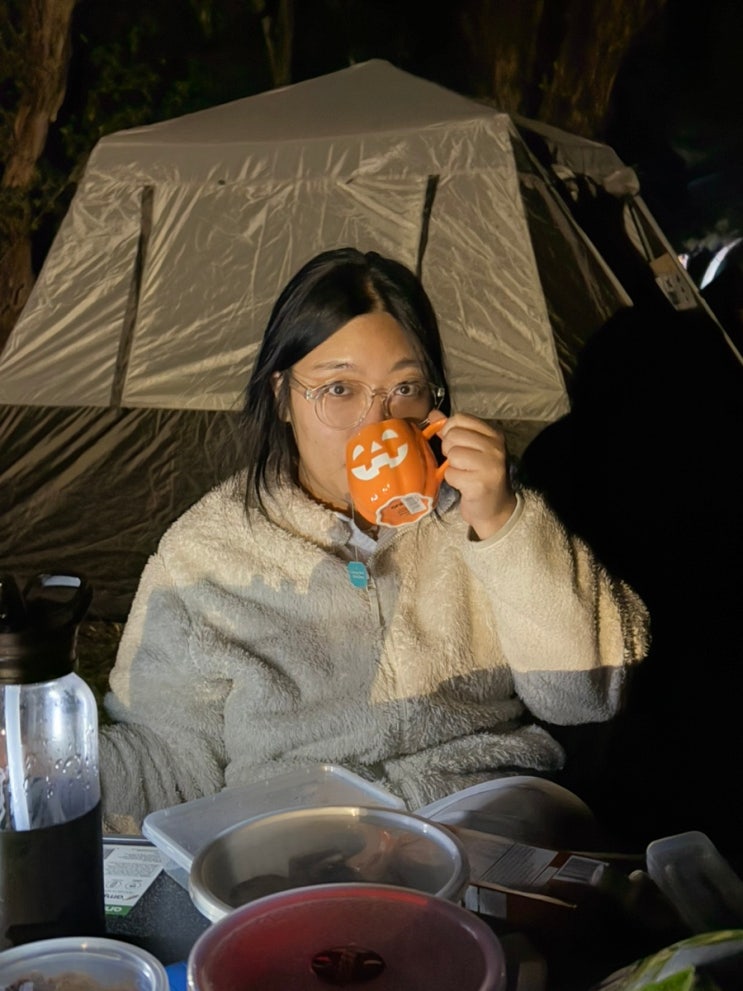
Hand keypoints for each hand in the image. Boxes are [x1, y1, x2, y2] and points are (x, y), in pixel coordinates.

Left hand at [429, 410, 516, 539]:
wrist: (496, 508)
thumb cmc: (480, 476)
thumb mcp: (470, 449)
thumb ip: (452, 431)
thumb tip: (432, 414)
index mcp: (493, 434)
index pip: (460, 419)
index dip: (449, 430)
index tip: (454, 444)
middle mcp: (495, 447)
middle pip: (453, 436)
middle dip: (449, 450)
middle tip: (460, 463)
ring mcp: (490, 465)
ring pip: (452, 454)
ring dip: (451, 467)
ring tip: (463, 473)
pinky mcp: (480, 483)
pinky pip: (451, 474)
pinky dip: (453, 481)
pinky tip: (464, 485)